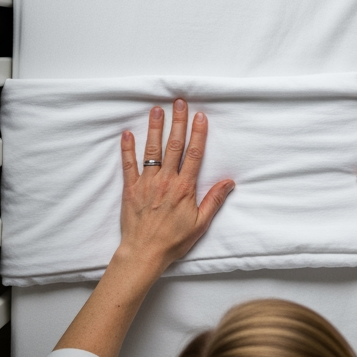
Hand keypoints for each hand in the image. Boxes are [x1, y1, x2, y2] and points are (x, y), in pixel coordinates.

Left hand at [118, 99, 234, 276]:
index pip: (194, 154)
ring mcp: (147, 183)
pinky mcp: (130, 189)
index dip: (198, 133)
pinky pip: (128, 165)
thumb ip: (214, 200)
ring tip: (156, 110)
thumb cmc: (173, 241)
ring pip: (151, 150)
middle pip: (173, 145)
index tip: (200, 116)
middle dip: (178, 122)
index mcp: (184, 187)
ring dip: (155, 128)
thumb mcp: (200, 223)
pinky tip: (127, 133)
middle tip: (179, 102)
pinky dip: (127, 148)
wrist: (144, 254)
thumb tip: (229, 182)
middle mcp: (166, 181)